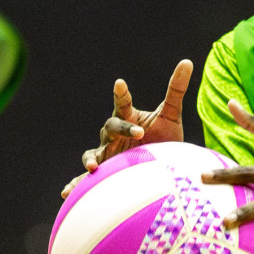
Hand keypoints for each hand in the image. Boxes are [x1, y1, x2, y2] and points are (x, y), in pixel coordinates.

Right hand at [62, 60, 191, 197]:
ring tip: (93, 166)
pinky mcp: (104, 172)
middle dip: (122, 128)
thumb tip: (188, 61)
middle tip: (141, 133)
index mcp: (128, 118)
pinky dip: (75, 183)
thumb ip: (176, 89)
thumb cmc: (164, 136)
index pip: (123, 103)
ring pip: (92, 153)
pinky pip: (85, 178)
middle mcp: (114, 135)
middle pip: (110, 127)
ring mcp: (107, 153)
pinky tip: (66, 193)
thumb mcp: (172, 115)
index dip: (121, 94)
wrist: (163, 165)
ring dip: (90, 159)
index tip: (121, 83)